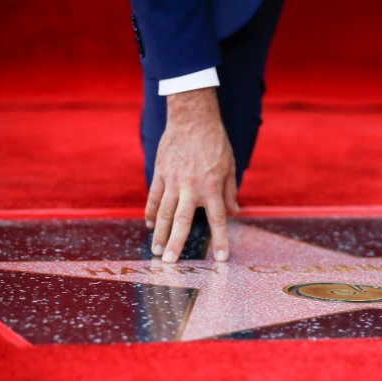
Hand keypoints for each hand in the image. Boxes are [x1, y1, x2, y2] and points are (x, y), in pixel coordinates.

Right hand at [146, 88, 239, 262]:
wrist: (192, 117)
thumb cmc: (215, 141)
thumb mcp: (230, 166)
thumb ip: (230, 191)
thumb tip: (234, 211)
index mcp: (212, 187)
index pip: (218, 219)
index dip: (220, 240)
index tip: (221, 258)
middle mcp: (191, 187)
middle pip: (182, 221)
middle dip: (176, 243)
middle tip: (169, 262)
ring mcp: (173, 180)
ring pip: (163, 212)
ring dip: (158, 233)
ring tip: (155, 250)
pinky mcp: (160, 173)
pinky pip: (154, 196)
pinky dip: (150, 212)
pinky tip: (148, 225)